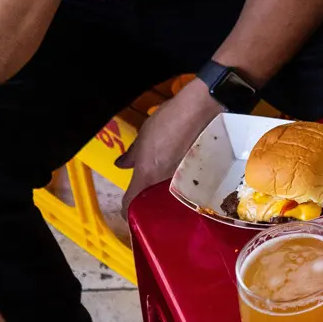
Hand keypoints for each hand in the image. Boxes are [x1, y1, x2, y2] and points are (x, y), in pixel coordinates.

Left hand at [116, 82, 223, 211]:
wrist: (201, 111)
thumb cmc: (169, 119)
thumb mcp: (144, 135)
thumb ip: (132, 154)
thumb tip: (121, 164)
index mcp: (146, 175)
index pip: (129, 205)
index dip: (127, 210)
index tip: (131, 207)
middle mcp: (163, 184)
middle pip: (152, 209)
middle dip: (151, 208)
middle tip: (152, 198)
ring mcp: (183, 183)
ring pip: (171, 202)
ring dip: (169, 200)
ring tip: (171, 192)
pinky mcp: (199, 178)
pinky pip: (187, 192)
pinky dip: (185, 191)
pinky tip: (187, 183)